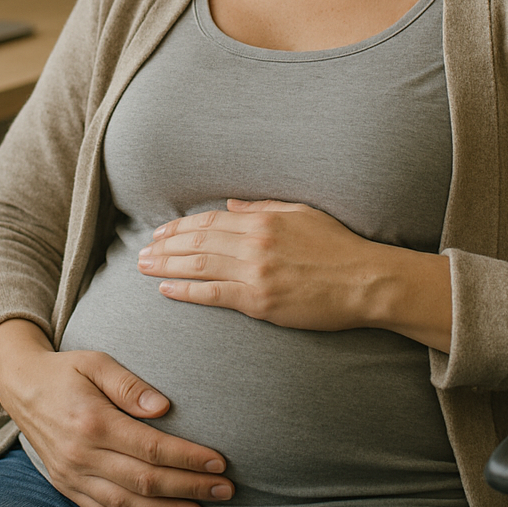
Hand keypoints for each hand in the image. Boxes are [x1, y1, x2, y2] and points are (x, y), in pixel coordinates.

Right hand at [0, 319, 232, 506]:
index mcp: (93, 421)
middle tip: (225, 489)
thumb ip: (129, 384)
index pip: (150, 447)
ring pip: (125, 503)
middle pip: (144, 480)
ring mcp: (72, 475)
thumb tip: (163, 407)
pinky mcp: (66, 486)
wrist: (21, 385)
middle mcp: (82, 454)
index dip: (187, 457)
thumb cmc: (66, 369)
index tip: (219, 461)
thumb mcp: (96, 362)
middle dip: (188, 487)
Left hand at [137, 199, 384, 331]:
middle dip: (166, 246)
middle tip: (142, 252)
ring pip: (200, 267)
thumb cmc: (338, 246)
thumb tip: (231, 204)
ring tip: (144, 268)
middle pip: (198, 243)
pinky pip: (214, 295)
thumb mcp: (302, 213)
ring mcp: (257, 274)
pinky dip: (187, 291)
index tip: (161, 232)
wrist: (366, 281)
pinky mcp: (261, 302)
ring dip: (167, 266)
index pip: (211, 221)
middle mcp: (256, 244)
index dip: (181, 227)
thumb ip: (264, 207)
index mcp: (264, 220)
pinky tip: (167, 289)